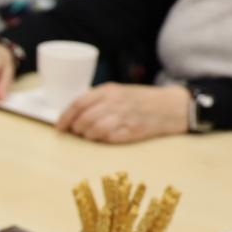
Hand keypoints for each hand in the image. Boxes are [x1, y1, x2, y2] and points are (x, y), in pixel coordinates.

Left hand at [56, 83, 190, 143]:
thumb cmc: (142, 100)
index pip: (78, 103)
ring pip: (93, 131)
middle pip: (83, 119)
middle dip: (75, 129)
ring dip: (87, 136)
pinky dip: (102, 140)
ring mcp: (124, 118)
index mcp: (109, 90)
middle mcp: (115, 103)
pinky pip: (108, 139)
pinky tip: (104, 138)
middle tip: (76, 132)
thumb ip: (98, 99)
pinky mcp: (132, 132)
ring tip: (90, 135)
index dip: (65, 117)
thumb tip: (74, 114)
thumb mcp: (119, 91)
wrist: (172, 107)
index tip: (59, 127)